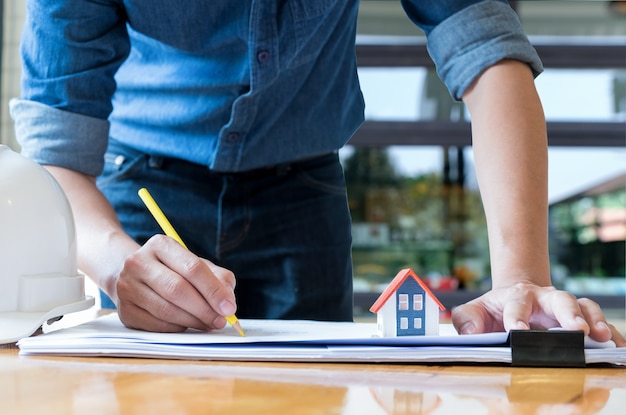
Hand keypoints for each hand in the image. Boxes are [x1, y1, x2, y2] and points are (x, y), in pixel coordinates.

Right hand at [115, 234, 236, 331]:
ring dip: (193, 322)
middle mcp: (139, 263)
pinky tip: (187, 325)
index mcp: (160, 245)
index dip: (214, 290)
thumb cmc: (172, 270)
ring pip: (166, 310)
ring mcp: (127, 287)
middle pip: (178, 290)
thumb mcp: (195, 264)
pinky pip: (156, 325)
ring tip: (208, 324)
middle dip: (205, 309)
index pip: (192, 268)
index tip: (229, 307)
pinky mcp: (124, 310)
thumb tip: (228, 301)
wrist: (131, 274)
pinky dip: (177, 328)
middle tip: (221, 320)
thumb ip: (218, 277)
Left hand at [451, 282, 625, 346]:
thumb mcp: (474, 311)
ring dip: (595, 321)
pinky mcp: (582, 321)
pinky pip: (601, 325)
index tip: (516, 331)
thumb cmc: (494, 310)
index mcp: (518, 295)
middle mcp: (546, 299)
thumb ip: (466, 320)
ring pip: (585, 307)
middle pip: (560, 299)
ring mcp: (567, 308)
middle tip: (575, 329)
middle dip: (568, 313)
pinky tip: (617, 348)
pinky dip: (612, 335)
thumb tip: (472, 333)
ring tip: (601, 338)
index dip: (516, 316)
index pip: (517, 303)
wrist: (516, 299)